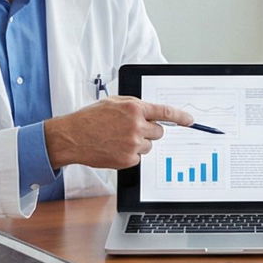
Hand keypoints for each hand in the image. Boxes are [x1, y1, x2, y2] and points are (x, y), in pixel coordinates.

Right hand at [43, 97, 198, 170]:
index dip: (181, 117)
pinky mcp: (128, 160)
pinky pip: (139, 157)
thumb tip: (151, 111)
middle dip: (150, 131)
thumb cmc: (90, 118)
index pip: (165, 112)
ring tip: (118, 139)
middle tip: (132, 130)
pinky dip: (130, 155)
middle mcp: (136, 126)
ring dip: (139, 143)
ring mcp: (133, 144)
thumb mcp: (112, 102)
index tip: (190, 121)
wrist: (72, 137)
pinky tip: (114, 148)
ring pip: (149, 145)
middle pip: (159, 132)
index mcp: (134, 108)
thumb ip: (134, 104)